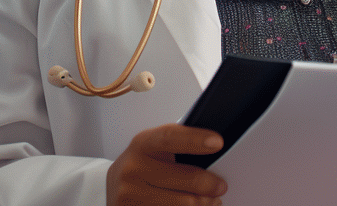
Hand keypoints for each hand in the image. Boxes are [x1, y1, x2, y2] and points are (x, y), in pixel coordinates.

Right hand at [106, 123, 228, 205]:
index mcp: (141, 144)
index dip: (195, 140)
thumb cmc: (143, 165)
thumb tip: (213, 148)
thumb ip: (178, 145)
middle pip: (185, 178)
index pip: (170, 138)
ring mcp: (129, 194)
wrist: (115, 188)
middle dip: (209, 184)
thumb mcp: (154, 149)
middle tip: (221, 187)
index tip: (218, 142)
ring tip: (210, 201)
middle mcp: (132, 168)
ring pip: (183, 203)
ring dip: (203, 203)